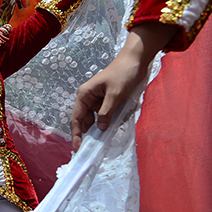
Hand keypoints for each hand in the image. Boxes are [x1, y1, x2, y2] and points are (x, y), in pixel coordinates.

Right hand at [70, 22, 176, 150]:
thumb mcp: (115, 94)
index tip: (77, 149)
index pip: (76, 118)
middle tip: (90, 150)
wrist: (135, 60)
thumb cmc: (123, 74)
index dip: (76, 134)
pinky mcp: (107, 101)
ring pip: (96, 119)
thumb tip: (100, 129)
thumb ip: (106, 112)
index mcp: (84, 95)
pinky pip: (106, 115)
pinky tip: (116, 125)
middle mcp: (88, 99)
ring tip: (104, 140)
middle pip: (84, 121)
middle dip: (87, 134)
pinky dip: (110, 121)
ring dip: (101, 128)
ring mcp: (97, 100)